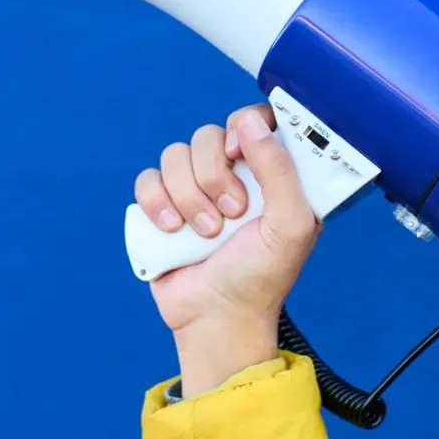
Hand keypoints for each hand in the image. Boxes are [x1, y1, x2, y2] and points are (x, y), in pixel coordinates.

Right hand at [134, 104, 320, 394]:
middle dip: (214, 175)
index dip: (245, 126)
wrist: (216, 317)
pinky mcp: (163, 205)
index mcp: (270, 174)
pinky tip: (172, 231)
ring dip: (187, 195)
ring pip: (175, 155)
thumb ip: (280, 170)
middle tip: (231, 213)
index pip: (257, 121)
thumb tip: (250, 124)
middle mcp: (233, 175)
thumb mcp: (289, 225)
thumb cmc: (261, 277)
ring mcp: (195, 189)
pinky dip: (157, 203)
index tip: (239, 154)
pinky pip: (148, 179)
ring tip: (205, 233)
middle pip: (209, 135)